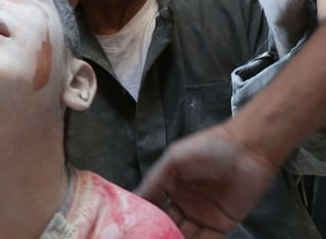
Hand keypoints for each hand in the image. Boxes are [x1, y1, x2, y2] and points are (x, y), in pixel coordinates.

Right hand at [136, 124, 277, 238]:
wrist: (247, 150)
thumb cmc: (206, 149)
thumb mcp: (173, 161)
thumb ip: (153, 182)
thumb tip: (133, 201)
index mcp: (170, 186)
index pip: (152, 206)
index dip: (143, 217)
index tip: (132, 227)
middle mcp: (183, 202)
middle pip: (166, 224)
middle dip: (156, 232)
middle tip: (146, 237)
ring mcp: (202, 215)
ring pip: (183, 235)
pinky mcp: (221, 225)